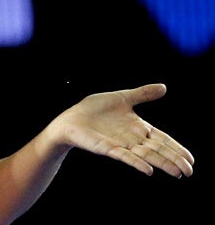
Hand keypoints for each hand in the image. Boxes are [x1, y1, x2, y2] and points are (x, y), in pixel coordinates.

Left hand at [56, 83, 193, 177]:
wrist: (71, 117)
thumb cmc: (94, 109)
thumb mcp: (122, 98)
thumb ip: (143, 94)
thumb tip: (164, 87)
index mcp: (137, 127)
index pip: (162, 139)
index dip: (176, 148)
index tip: (191, 159)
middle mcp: (131, 138)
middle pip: (158, 150)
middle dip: (174, 160)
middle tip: (190, 171)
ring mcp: (120, 144)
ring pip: (145, 156)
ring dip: (162, 164)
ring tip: (178, 173)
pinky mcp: (106, 148)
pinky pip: (124, 157)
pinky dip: (136, 163)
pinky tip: (149, 171)